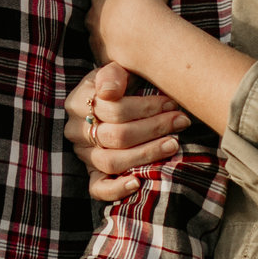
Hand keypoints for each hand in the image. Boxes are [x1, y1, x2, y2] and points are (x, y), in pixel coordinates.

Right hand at [64, 61, 191, 203]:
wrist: (113, 100)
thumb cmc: (120, 84)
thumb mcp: (116, 70)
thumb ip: (112, 74)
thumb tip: (109, 92)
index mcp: (78, 102)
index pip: (112, 109)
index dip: (145, 107)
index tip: (172, 103)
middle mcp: (76, 131)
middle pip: (116, 136)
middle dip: (153, 128)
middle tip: (181, 121)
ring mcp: (83, 154)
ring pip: (111, 161)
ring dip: (146, 154)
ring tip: (173, 144)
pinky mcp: (91, 174)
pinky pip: (98, 188)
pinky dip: (117, 188)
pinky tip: (138, 182)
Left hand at [85, 0, 172, 70]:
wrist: (145, 34)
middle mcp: (93, 22)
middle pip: (99, 18)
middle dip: (108, 17)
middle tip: (124, 17)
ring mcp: (101, 45)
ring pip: (106, 40)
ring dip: (115, 39)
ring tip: (130, 40)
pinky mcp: (113, 66)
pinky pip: (116, 61)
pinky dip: (122, 60)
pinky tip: (132, 61)